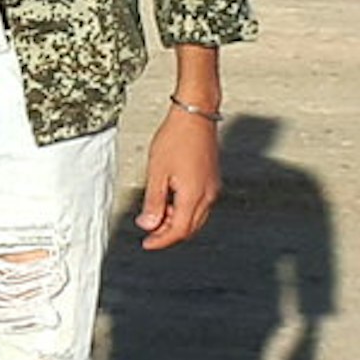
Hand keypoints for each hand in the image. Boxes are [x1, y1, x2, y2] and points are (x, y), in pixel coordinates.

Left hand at [136, 107, 221, 249]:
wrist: (196, 115)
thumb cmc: (176, 138)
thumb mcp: (157, 172)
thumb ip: (154, 202)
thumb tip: (148, 225)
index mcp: (194, 195)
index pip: (179, 230)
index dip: (161, 241)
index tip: (147, 244)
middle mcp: (208, 195)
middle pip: (190, 228)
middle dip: (168, 234)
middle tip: (149, 233)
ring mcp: (213, 188)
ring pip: (196, 218)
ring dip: (177, 223)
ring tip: (156, 216)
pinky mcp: (212, 180)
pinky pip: (200, 206)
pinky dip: (185, 211)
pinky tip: (170, 202)